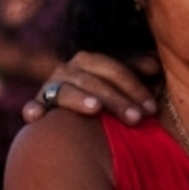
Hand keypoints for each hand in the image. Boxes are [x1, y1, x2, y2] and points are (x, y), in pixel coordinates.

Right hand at [21, 51, 160, 123]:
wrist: (77, 127)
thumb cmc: (110, 105)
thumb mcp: (126, 90)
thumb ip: (138, 75)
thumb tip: (155, 65)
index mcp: (89, 62)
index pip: (112, 68)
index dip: (133, 86)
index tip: (151, 108)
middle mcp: (66, 71)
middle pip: (91, 81)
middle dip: (115, 99)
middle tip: (136, 119)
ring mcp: (49, 88)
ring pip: (64, 91)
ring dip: (80, 99)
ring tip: (95, 109)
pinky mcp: (36, 108)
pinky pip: (32, 107)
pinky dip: (33, 109)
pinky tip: (36, 116)